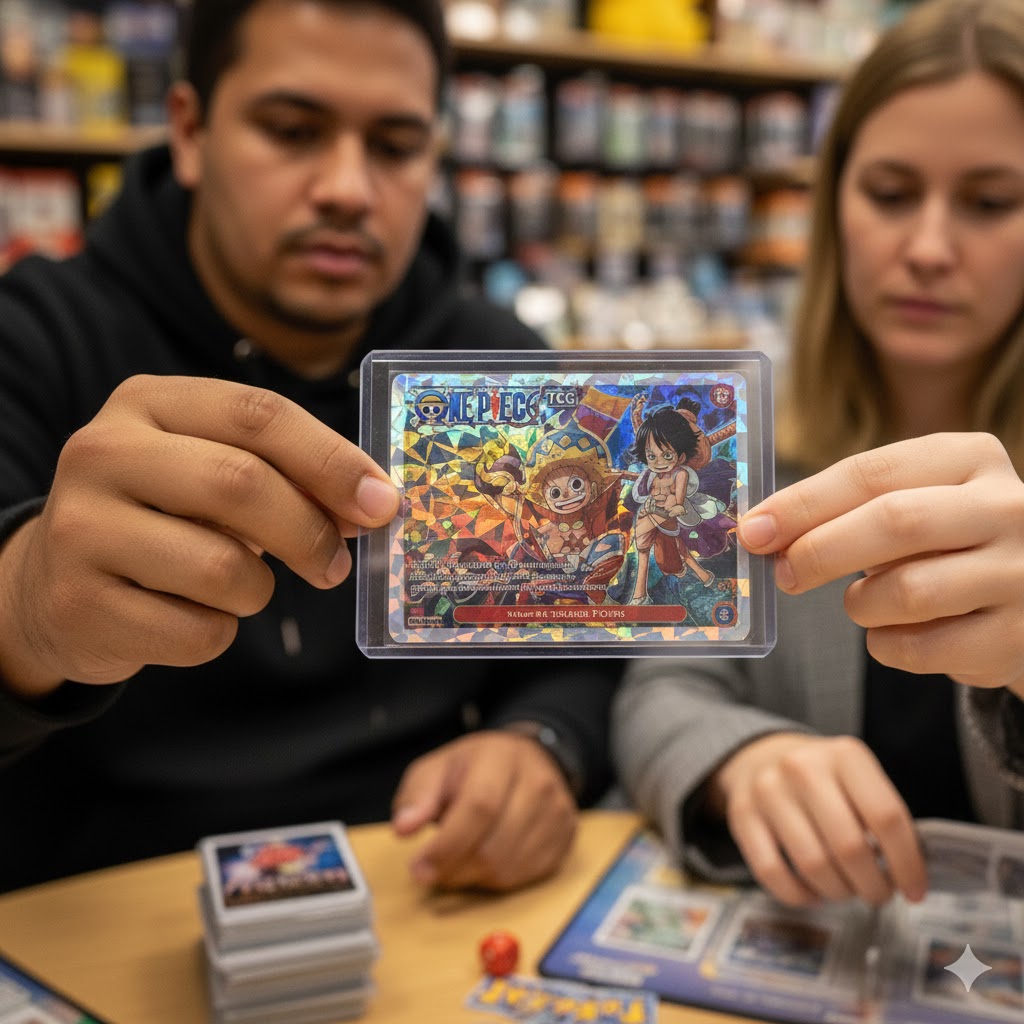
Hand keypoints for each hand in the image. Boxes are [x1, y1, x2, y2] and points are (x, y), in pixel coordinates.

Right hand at [0, 375, 398, 695]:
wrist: (54, 585)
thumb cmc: (163, 519)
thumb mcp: (211, 473)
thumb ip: (287, 475)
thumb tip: (375, 503)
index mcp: (148, 403)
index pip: (259, 414)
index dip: (333, 460)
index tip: (383, 502)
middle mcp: (102, 452)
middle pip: (243, 484)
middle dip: (310, 532)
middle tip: (336, 565)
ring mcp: (79, 528)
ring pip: (224, 568)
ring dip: (257, 592)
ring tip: (238, 588)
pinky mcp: (77, 603)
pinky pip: (195, 632)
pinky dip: (216, 633)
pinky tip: (188, 616)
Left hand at [391, 730, 577, 890]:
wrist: (527, 759)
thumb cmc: (476, 767)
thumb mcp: (437, 769)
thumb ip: (417, 796)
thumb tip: (404, 827)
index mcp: (501, 757)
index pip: (479, 807)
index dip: (446, 845)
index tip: (418, 867)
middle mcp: (537, 783)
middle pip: (493, 846)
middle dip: (453, 868)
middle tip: (431, 870)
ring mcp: (557, 812)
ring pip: (508, 868)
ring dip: (472, 877)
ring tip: (457, 860)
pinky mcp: (566, 837)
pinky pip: (526, 877)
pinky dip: (497, 880)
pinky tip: (483, 861)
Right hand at [708, 732, 926, 906]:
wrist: (760, 755)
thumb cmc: (823, 777)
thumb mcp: (857, 776)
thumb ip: (881, 816)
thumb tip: (908, 875)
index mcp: (844, 755)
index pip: (886, 817)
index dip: (907, 863)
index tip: (914, 889)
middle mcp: (803, 768)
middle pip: (850, 847)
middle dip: (873, 885)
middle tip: (879, 893)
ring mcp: (767, 790)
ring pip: (813, 865)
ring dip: (839, 892)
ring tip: (847, 890)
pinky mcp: (741, 815)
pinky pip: (772, 873)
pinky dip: (799, 895)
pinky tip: (813, 892)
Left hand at [738, 434, 1023, 694]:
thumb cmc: (947, 545)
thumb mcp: (910, 505)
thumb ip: (844, 510)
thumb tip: (760, 531)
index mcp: (969, 458)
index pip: (871, 473)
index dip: (802, 504)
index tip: (753, 530)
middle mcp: (1007, 507)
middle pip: (895, 522)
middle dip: (822, 551)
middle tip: (784, 574)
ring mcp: (1020, 572)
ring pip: (910, 590)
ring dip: (861, 604)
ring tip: (862, 602)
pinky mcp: (1018, 635)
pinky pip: (924, 648)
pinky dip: (888, 646)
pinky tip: (894, 634)